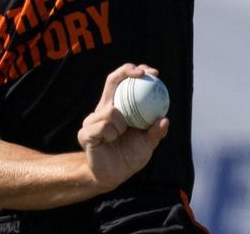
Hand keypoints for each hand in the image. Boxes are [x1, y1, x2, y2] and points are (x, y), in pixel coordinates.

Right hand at [76, 63, 169, 191]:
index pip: (123, 82)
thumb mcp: (147, 144)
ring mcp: (92, 119)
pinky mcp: (85, 132)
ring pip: (110, 110)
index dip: (134, 71)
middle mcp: (103, 109)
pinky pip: (102, 126)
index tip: (153, 72)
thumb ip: (155, 132)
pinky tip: (110, 141)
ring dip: (121, 124)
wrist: (111, 177)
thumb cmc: (128, 157)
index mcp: (117, 108)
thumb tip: (164, 119)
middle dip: (127, 71)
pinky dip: (111, 134)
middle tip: (143, 74)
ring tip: (119, 136)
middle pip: (112, 81)